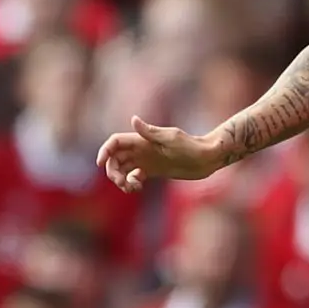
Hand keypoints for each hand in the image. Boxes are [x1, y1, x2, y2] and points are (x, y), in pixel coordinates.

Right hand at [97, 116, 222, 190]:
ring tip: (131, 188)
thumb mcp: (171, 139)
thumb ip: (151, 132)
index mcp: (143, 140)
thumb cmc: (192, 146)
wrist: (208, 158)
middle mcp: (142, 149)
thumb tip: (133, 120)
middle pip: (115, 158)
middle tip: (122, 184)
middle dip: (113, 171)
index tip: (100, 165)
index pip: (115, 142)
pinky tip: (138, 187)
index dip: (104, 151)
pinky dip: (131, 183)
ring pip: (123, 168)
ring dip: (120, 179)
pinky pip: (134, 176)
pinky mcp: (153, 171)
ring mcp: (147, 160)